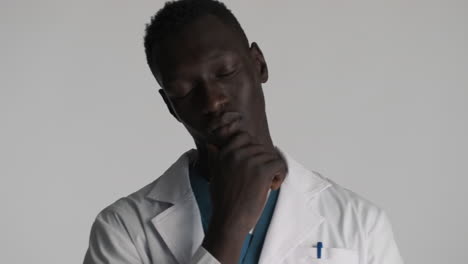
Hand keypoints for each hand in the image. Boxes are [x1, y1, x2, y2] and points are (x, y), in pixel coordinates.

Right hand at [205, 115, 286, 233]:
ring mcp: (250, 161)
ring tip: (266, 184)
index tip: (253, 165)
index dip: (253, 150)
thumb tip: (212, 145)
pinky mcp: (262, 171)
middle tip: (261, 180)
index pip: (244, 137)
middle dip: (264, 162)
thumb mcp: (214, 175)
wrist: (229, 220)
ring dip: (273, 170)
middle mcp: (237, 154)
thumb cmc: (223, 201)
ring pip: (272, 156)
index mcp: (225, 153)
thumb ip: (215, 158)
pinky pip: (280, 164)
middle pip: (261, 147)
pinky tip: (272, 186)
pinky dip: (280, 175)